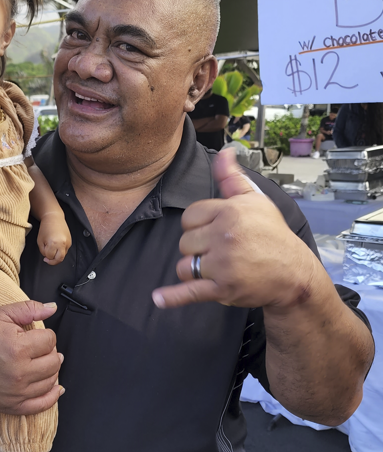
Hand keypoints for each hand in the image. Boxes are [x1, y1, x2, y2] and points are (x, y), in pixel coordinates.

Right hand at [0, 300, 64, 414]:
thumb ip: (29, 309)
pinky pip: (42, 404)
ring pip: (51, 381)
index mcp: (17, 348)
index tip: (36, 335)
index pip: (50, 340)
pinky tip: (56, 388)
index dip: (46, 335)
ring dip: (51, 370)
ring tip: (42, 362)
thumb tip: (52, 307)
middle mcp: (19, 372)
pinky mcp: (12, 405)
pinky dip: (52, 396)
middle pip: (54, 362)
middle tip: (40, 348)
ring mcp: (16, 392)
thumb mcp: (0, 314)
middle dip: (51, 352)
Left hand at [37, 213, 71, 264]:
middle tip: (48, 260)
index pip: (50, 256)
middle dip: (53, 261)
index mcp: (54, 243)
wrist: (54, 218)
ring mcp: (68, 242)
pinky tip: (56, 246)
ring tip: (51, 250)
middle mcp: (63, 243)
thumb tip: (48, 257)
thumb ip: (43, 251)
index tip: (44, 255)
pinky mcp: (70, 242)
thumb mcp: (40, 241)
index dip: (46, 256)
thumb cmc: (45, 228)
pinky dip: (60, 251)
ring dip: (57, 256)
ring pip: (63, 255)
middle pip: (59, 259)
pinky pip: (65, 250)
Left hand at [152, 148, 317, 308]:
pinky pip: (190, 291)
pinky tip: (158, 298)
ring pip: (185, 265)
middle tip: (223, 251)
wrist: (293, 274)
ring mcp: (223, 264)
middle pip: (185, 242)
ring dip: (194, 270)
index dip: (199, 225)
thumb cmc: (271, 235)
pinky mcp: (223, 289)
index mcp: (230, 212)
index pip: (189, 217)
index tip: (216, 231)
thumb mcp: (255, 201)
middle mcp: (225, 236)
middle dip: (198, 248)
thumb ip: (232, 178)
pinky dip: (173, 297)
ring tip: (217, 269)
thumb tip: (224, 152)